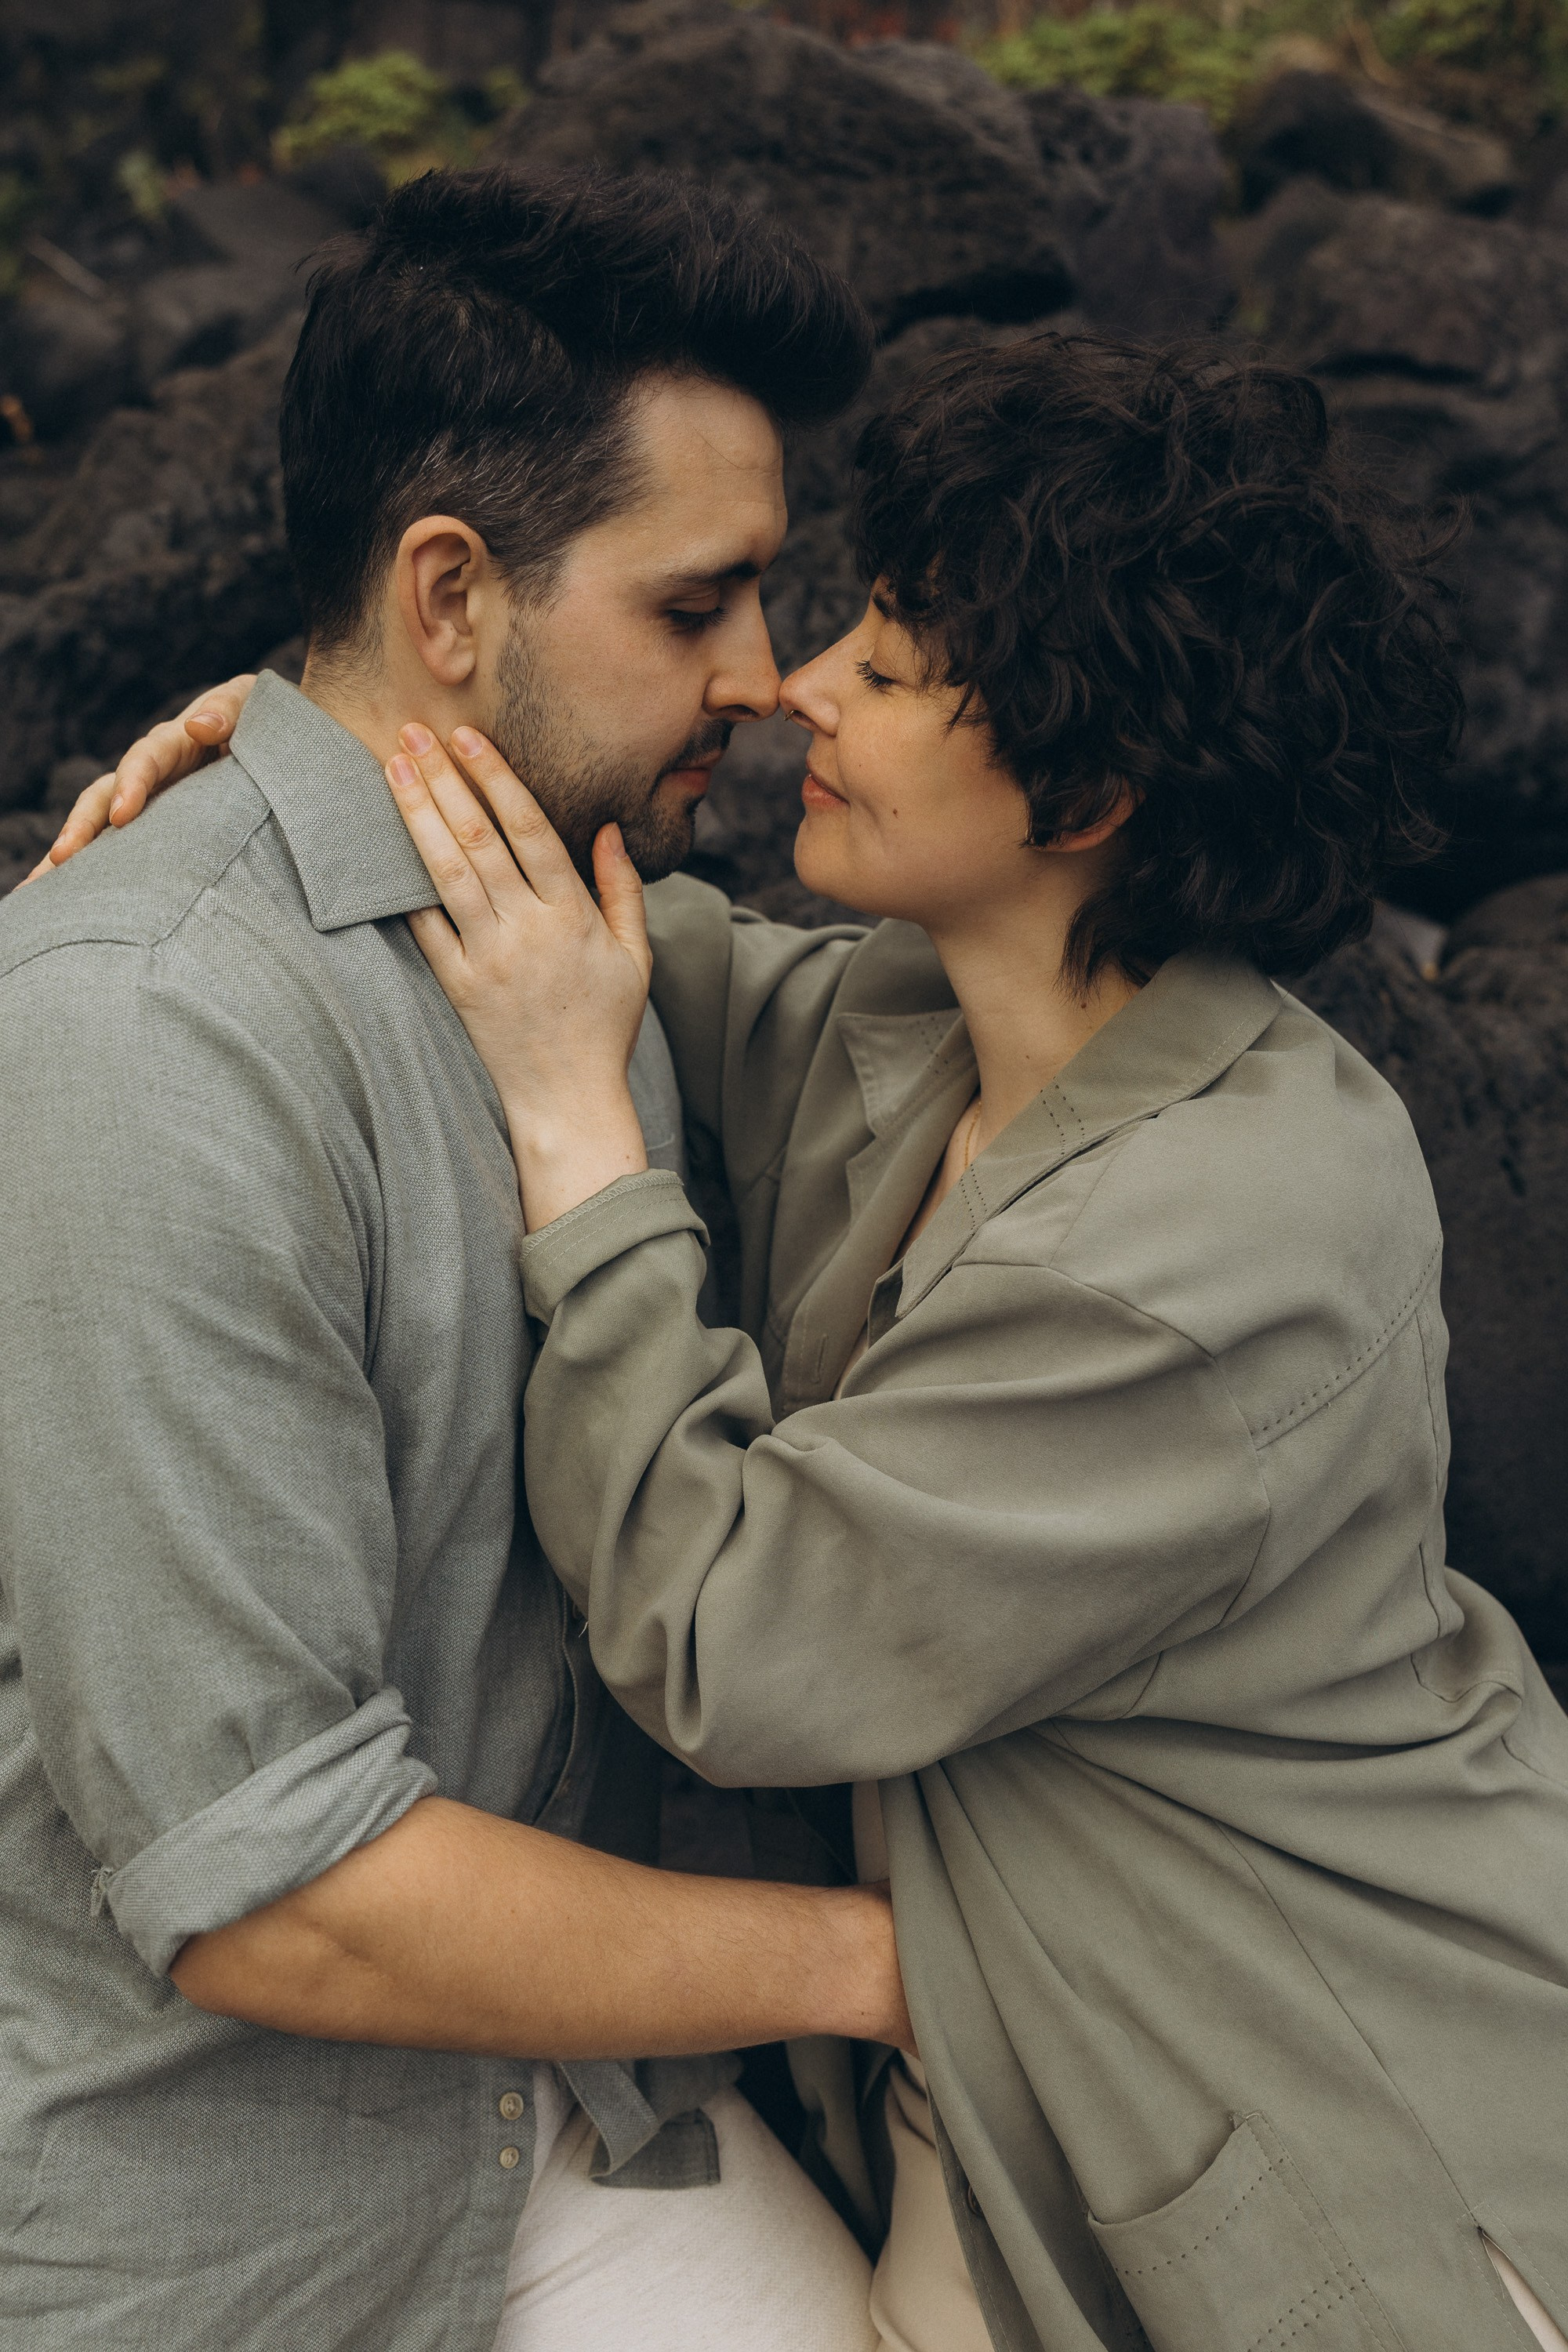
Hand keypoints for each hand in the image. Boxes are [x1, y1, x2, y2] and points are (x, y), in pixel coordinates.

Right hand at [22, 675, 254, 881]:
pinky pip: (122, 854)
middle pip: (103, 798)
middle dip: (80, 828)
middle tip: (61, 860)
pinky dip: (93, 875)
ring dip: (70, 856)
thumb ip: (229, 709)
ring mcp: (150, 806)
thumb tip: (202, 727)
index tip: (124, 815)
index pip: (145, 760)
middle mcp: (150, 777)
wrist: (276, 747)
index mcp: (174, 744)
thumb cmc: (262, 723)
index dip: (132, 784)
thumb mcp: (250, 704)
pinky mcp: (158, 834)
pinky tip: (66, 904)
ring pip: (100, 830)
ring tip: (39, 890)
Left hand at [388, 723, 651, 1229]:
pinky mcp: (457, 986)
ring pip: (446, 872)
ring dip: (418, 815)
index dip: (496, 777)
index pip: (530, 829)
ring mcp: (488, 958)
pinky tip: (384, 841)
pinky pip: (426, 927)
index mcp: (573, 916)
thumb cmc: (606, 1025)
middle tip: (414, 731)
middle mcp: (528, 930)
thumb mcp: (635, 956)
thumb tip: (608, 829)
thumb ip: (622, 890)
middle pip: (479, 838)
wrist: (569, 1099)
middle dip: (444, 779)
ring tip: (394, 768)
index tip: (468, 737)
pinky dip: (405, 884)